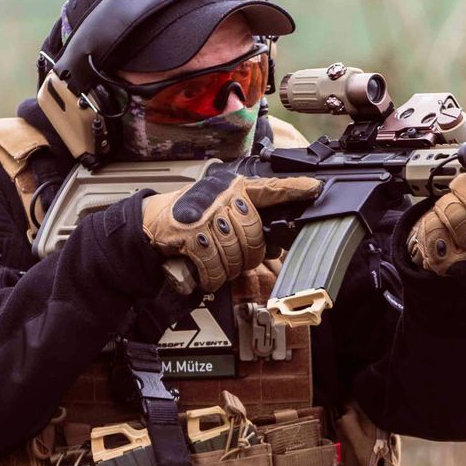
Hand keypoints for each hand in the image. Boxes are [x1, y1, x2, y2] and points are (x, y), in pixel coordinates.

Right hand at [141, 168, 320, 292]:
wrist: (150, 224)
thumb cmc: (189, 217)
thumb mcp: (219, 210)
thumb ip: (246, 222)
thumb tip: (275, 246)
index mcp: (234, 189)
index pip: (270, 188)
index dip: (294, 189)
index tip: (314, 189)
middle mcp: (222, 198)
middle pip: (254, 234)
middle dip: (249, 254)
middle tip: (236, 256)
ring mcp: (205, 216)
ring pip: (235, 253)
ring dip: (227, 267)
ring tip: (216, 262)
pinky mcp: (190, 236)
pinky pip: (214, 266)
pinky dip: (211, 276)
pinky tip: (205, 273)